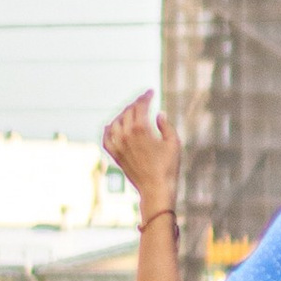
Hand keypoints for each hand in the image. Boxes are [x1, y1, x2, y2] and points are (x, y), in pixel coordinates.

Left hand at [102, 89, 180, 213]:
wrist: (155, 188)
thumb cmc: (168, 167)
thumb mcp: (173, 143)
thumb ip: (166, 125)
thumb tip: (158, 114)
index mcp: (141, 128)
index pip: (140, 105)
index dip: (146, 96)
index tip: (151, 92)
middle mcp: (125, 134)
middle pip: (128, 111)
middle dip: (136, 104)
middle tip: (144, 101)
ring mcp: (118, 144)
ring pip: (116, 121)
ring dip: (124, 114)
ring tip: (132, 112)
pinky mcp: (114, 154)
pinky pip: (107, 137)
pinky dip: (110, 129)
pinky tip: (114, 126)